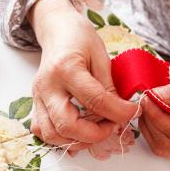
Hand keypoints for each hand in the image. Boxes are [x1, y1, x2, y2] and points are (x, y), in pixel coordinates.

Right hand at [28, 0, 137, 150]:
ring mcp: (38, 97)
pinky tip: (77, 132)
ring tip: (96, 130)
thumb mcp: (100, 55)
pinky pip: (42, 130)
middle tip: (112, 126)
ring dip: (76, 140)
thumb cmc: (79, 38)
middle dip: (94, 134)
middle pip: (66, 125)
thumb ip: (108, 86)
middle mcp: (47, 86)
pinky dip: (59, 138)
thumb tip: (121, 112)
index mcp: (66, 68)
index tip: (133, 112)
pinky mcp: (36, 103)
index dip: (119, 112)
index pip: (95, 101)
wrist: (57, 30)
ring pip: (51, 134)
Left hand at [139, 74, 169, 160]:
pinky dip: (155, 133)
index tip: (146, 99)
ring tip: (148, 108)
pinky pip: (166, 148)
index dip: (157, 116)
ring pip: (163, 148)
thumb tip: (155, 97)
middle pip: (168, 143)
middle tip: (144, 101)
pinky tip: (154, 117)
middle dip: (151, 121)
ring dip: (150, 128)